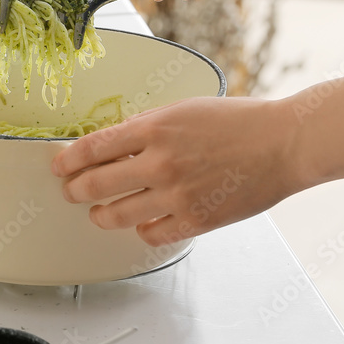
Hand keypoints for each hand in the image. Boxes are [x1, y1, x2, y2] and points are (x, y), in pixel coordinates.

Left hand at [50, 97, 304, 244]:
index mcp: (154, 128)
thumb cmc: (237, 121)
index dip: (68, 161)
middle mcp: (160, 163)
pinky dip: (141, 229)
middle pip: (95, 185)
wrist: (284, 143)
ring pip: (116, 216)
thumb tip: (111, 143)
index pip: (92, 148)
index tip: (58, 167)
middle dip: (74, 190)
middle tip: (70, 192)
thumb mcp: (182, 109)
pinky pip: (151, 234)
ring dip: (100, 215)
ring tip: (98, 212)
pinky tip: (141, 222)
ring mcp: (177, 195)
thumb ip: (145, 126)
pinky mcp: (196, 220)